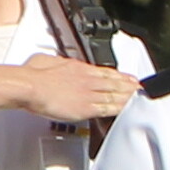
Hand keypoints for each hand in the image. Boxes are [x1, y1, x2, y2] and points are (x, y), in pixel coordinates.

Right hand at [25, 57, 139, 124]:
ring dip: (128, 96)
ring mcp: (88, 94)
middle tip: (139, 88)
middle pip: (114, 83)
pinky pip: (108, 109)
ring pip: (114, 95)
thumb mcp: (45, 60)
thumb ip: (55, 62)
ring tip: (137, 98)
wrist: (30, 86)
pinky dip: (119, 109)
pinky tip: (126, 110)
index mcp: (79, 68)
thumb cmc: (33, 75)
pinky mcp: (86, 107)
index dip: (119, 75)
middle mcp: (87, 80)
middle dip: (128, 86)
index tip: (127, 77)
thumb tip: (54, 63)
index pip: (105, 72)